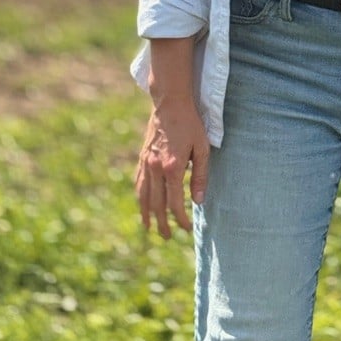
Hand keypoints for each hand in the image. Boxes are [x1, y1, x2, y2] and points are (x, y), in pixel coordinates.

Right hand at [135, 98, 209, 237]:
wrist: (170, 103)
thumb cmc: (190, 124)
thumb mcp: (202, 148)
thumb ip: (200, 175)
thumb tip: (198, 201)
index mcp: (172, 168)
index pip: (175, 202)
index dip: (181, 218)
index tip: (187, 228)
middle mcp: (156, 169)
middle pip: (157, 204)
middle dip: (162, 223)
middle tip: (167, 237)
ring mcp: (146, 163)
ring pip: (143, 196)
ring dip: (147, 215)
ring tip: (150, 228)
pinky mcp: (142, 158)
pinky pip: (138, 183)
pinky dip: (140, 198)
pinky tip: (142, 205)